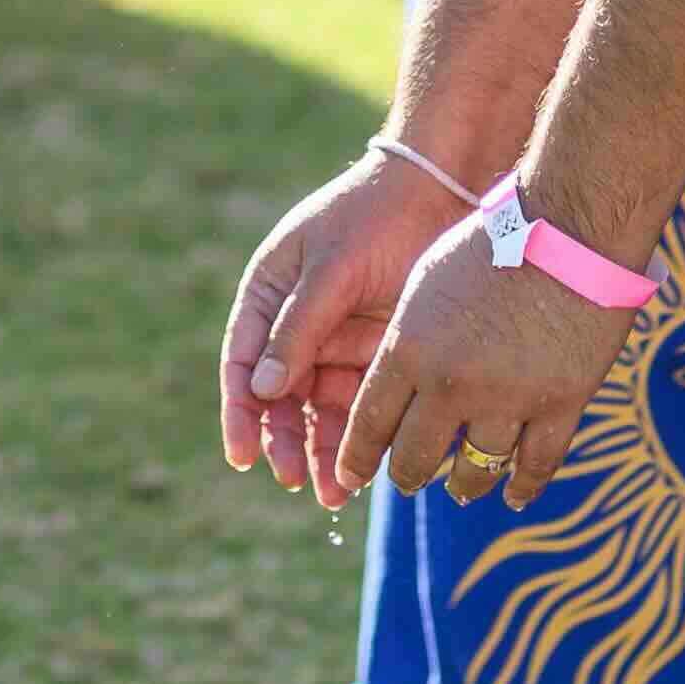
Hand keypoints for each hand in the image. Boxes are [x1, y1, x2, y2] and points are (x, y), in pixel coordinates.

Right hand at [221, 136, 474, 501]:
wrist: (445, 190)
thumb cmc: (376, 214)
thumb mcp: (331, 268)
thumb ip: (298, 328)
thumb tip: (261, 392)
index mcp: (269, 293)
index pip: (243, 361)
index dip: (239, 411)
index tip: (243, 455)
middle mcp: (297, 324)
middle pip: (279, 397)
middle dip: (283, 441)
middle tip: (293, 478)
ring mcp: (336, 342)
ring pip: (318, 411)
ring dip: (321, 451)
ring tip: (331, 493)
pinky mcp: (376, 355)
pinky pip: (360, 407)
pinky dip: (359, 439)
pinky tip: (365, 469)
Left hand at [335, 207, 639, 508]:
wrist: (572, 222)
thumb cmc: (493, 239)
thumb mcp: (428, 282)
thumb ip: (406, 341)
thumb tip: (392, 389)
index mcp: (409, 349)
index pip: (368, 425)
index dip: (355, 459)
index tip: (346, 476)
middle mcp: (452, 383)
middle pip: (415, 460)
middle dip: (405, 476)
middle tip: (405, 479)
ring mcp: (509, 398)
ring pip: (474, 472)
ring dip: (462, 485)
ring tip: (459, 488)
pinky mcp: (561, 403)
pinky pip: (536, 466)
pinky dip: (522, 486)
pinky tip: (512, 493)